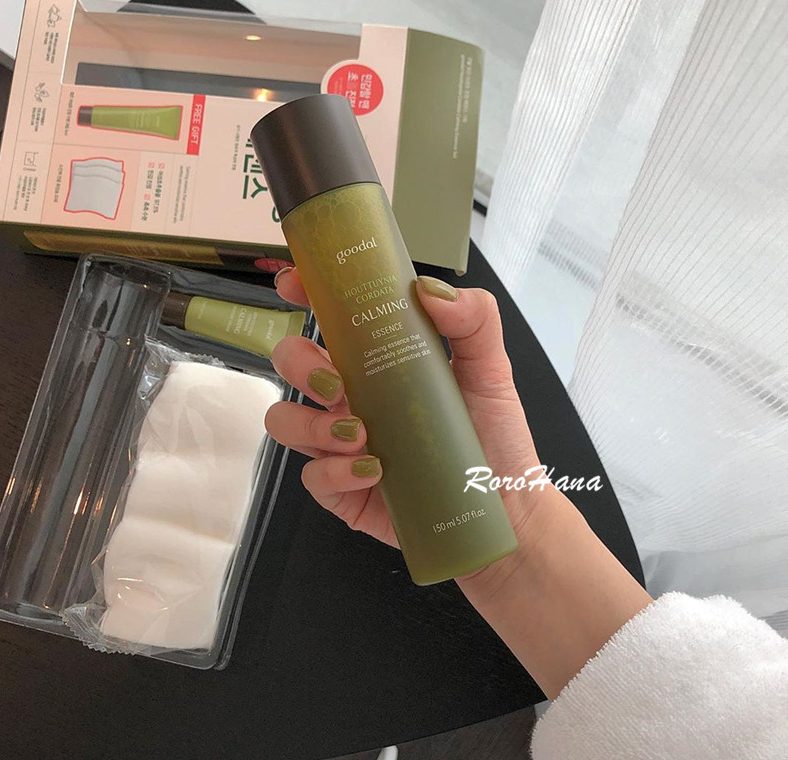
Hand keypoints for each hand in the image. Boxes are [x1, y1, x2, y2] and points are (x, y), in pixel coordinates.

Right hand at [266, 267, 651, 697]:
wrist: (504, 505)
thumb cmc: (494, 433)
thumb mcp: (491, 369)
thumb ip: (474, 319)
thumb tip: (428, 290)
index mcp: (377, 357)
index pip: (327, 316)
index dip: (302, 293)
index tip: (293, 284)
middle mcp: (351, 394)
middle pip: (290, 362)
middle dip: (298, 365)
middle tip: (337, 385)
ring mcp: (340, 443)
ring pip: (284, 420)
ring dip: (310, 425)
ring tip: (359, 435)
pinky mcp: (341, 488)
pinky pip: (310, 477)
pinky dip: (335, 472)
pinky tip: (375, 471)